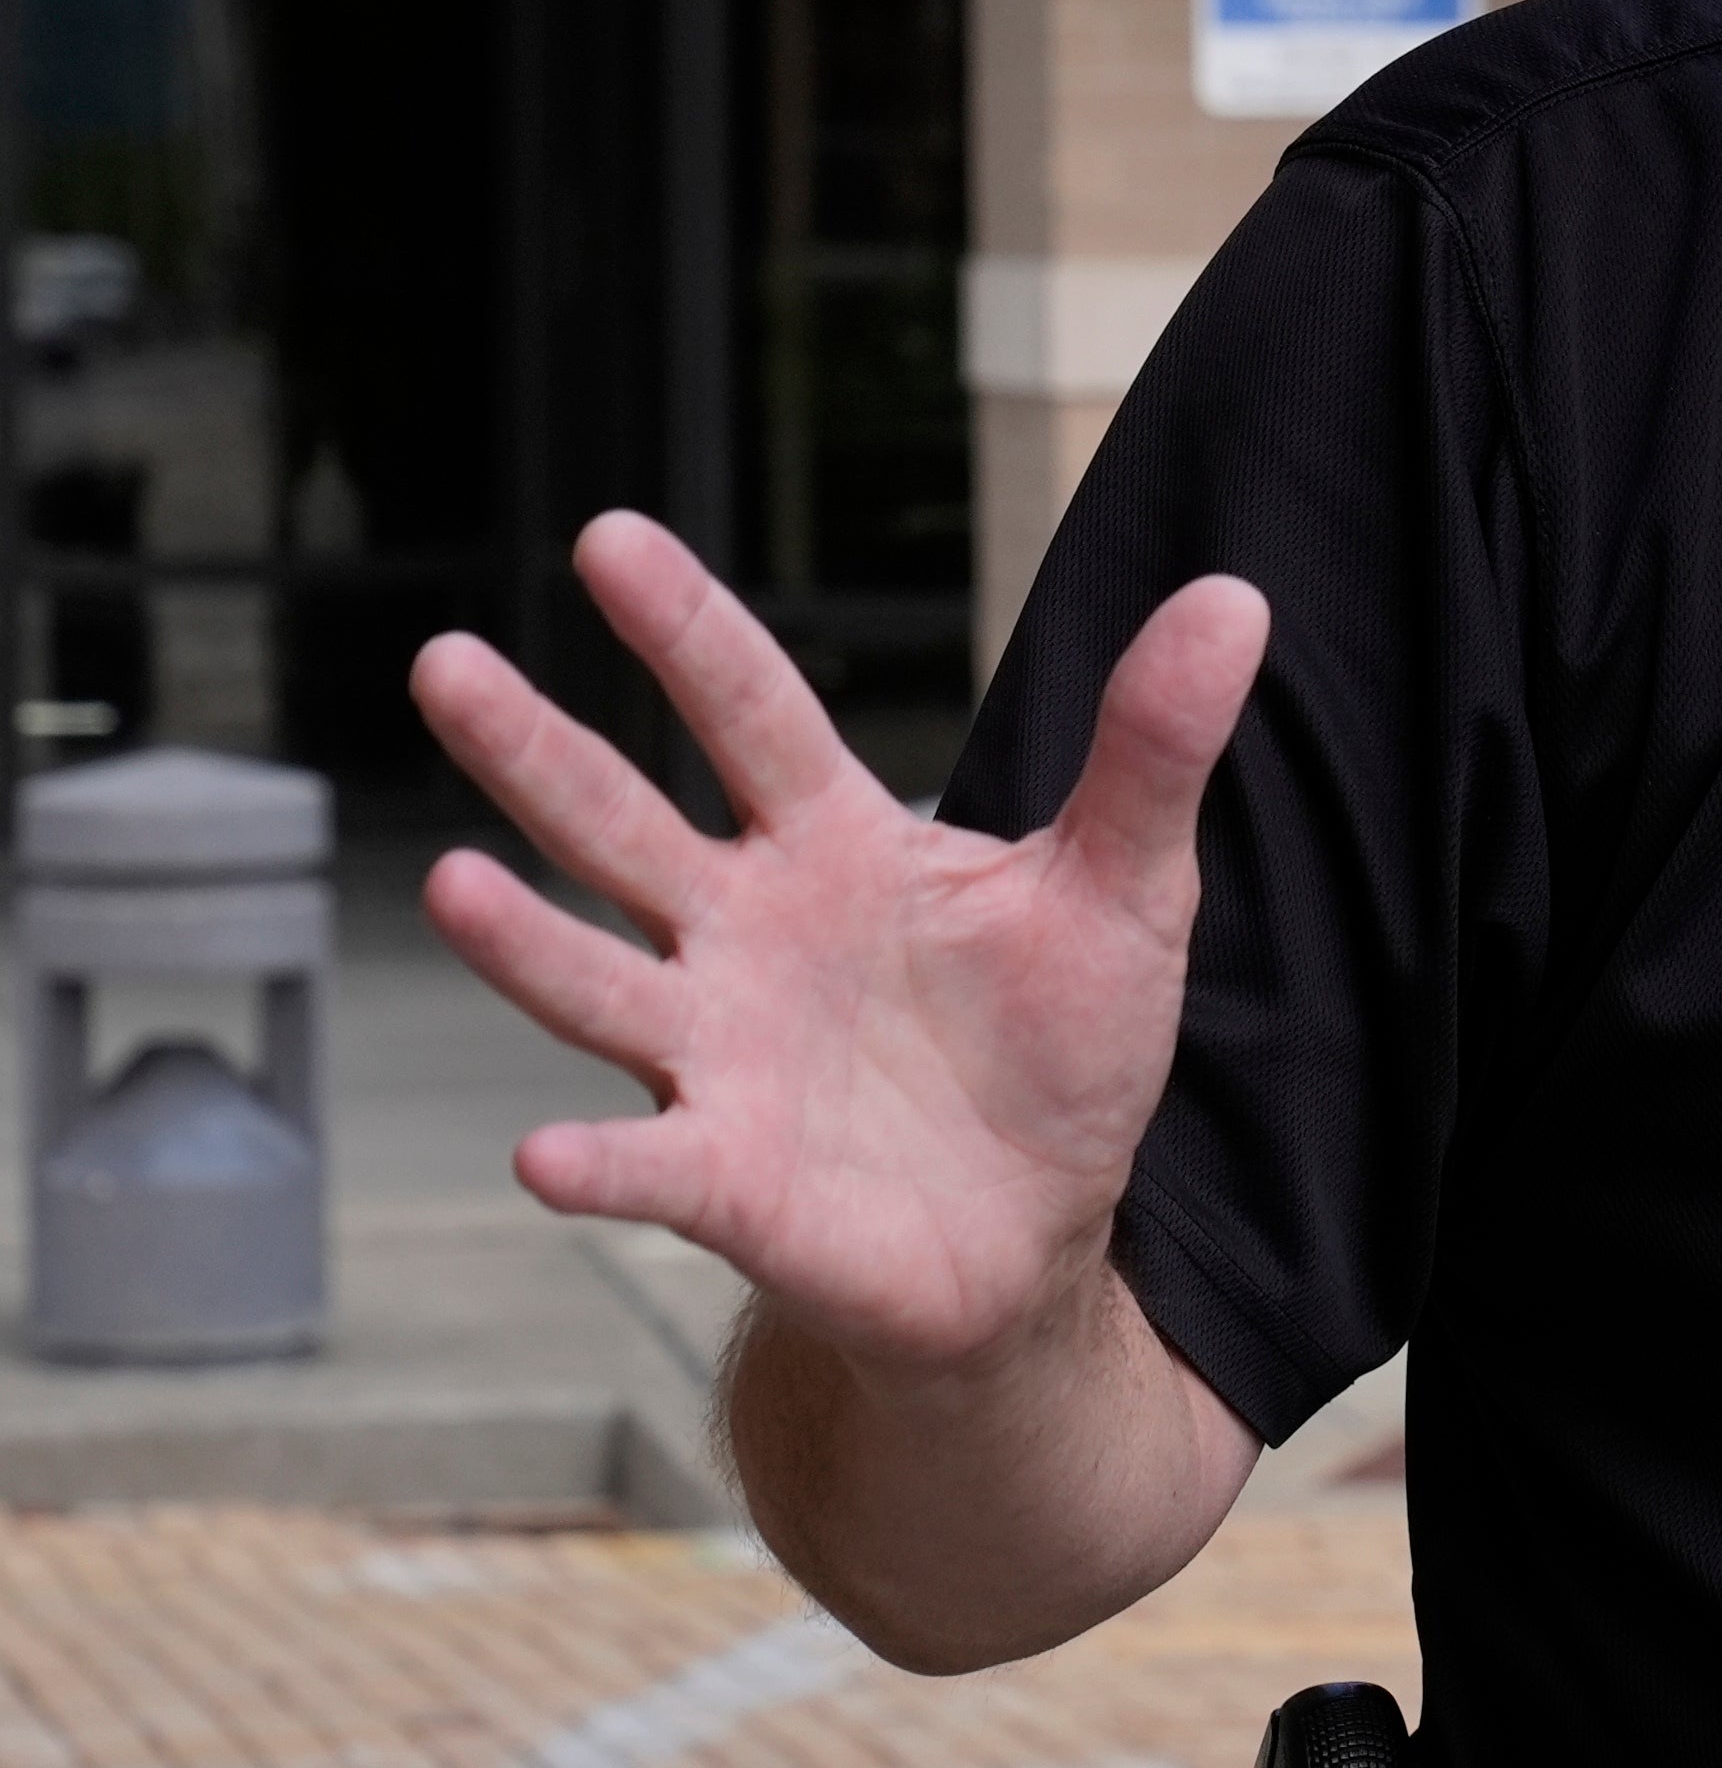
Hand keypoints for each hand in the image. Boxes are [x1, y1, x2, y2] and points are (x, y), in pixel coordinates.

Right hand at [408, 511, 1269, 1380]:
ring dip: (522, 942)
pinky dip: (600, 1166)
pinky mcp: (731, 1179)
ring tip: (449, 881)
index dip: (685, 628)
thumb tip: (1234, 599)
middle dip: (534, 748)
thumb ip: (1155, 749)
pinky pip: (650, 1167)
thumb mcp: (1129, 886)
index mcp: (835, 844)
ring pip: (598, 983)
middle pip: (620, 825)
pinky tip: (544, 1157)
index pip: (750, 711)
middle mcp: (746, 934)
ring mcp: (720, 1055)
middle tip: (441, 660)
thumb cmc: (1060, 1045)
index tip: (607, 536)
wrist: (1038, 1231)